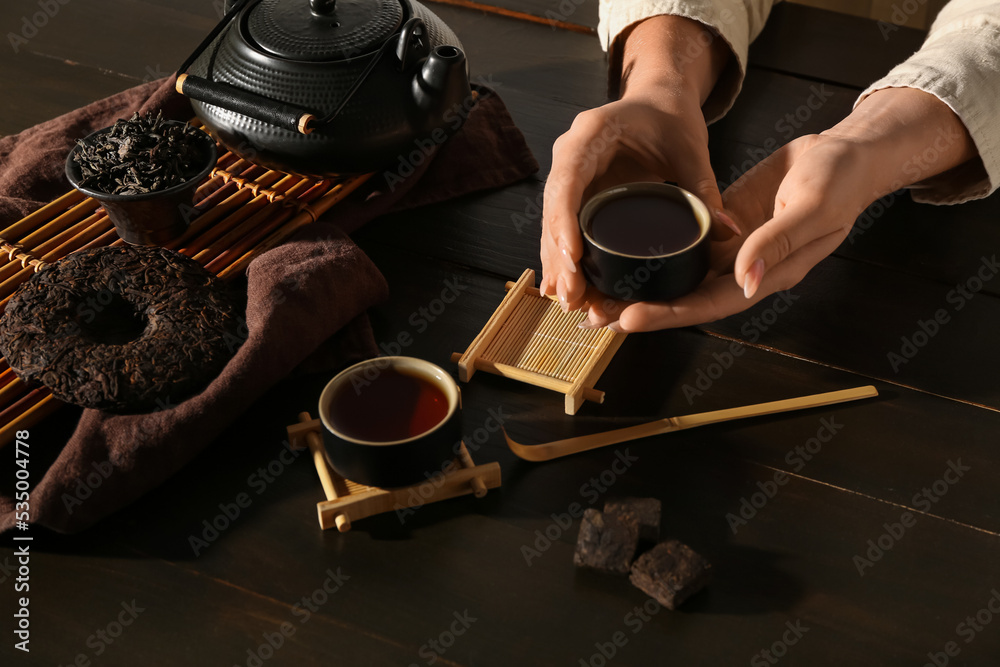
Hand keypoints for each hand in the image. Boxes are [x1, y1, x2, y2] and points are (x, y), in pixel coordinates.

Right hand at [539, 15, 733, 313]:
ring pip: (554, 223)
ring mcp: (570, 176)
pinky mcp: (577, 194)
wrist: (658, 101)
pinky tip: (568, 290)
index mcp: (591, 134)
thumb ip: (703, 189)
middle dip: (559, 255)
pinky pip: (564, 227)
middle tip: (572, 296)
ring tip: (569, 302)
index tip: (572, 257)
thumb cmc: (671, 118)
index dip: (564, 220)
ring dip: (558, 263)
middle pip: (555, 209)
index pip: (568, 180)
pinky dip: (565, 258)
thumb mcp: (690, 150)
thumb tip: (726, 232)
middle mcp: (570, 154)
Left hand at [580, 87, 978, 331]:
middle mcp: (742, 269)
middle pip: (684, 298)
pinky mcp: (719, 227)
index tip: (628, 318)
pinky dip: (649, 251)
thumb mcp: (812, 206)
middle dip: (639, 309)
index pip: (709, 303)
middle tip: (592, 316)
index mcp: (766, 274)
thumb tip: (742, 279)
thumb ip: (777, 244)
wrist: (844, 152)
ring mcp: (729, 249)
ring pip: (676, 275)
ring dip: (637, 285)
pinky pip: (679, 244)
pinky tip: (617, 252)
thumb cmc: (839, 179)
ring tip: (592, 294)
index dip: (669, 314)